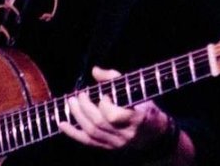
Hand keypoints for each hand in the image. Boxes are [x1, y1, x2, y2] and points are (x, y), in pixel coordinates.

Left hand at [57, 66, 171, 149]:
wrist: (157, 134)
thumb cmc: (147, 109)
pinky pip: (88, 142)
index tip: (102, 94)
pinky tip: (63, 124)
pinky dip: (73, 133)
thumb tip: (95, 71)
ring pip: (92, 132)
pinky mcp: (110, 148)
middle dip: (84, 108)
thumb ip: (115, 79)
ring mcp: (117, 143)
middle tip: (78, 95)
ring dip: (77, 117)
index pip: (113, 116)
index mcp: (136, 118)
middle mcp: (126, 134)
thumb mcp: (137, 91)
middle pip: (98, 123)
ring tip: (70, 104)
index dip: (103, 104)